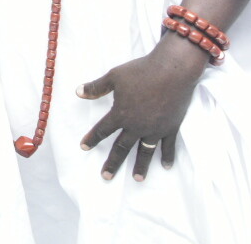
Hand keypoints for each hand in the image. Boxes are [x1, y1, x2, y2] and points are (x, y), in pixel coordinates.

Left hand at [77, 35, 204, 180]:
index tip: (84, 147)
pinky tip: (166, 166)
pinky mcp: (171, 127)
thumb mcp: (114, 76)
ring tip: (137, 178)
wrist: (172, 70)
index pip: (103, 130)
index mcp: (121, 114)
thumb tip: (78, 92)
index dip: (92, 138)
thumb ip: (96, 87)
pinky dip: (167, 156)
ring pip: (145, 151)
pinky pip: (168, 146)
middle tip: (106, 176)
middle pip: (122, 147)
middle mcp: (136, 126)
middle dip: (113, 162)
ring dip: (141, 166)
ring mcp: (155, 129)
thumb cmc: (141, 71)